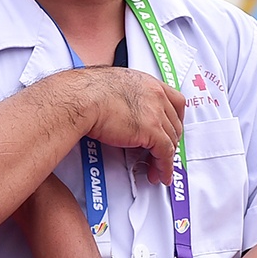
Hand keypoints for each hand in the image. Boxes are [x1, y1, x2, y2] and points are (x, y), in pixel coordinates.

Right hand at [70, 69, 185, 184]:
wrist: (80, 99)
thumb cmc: (85, 92)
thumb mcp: (111, 86)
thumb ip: (123, 96)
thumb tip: (117, 107)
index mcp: (147, 83)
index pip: (175, 100)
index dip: (176, 118)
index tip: (172, 128)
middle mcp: (155, 95)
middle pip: (174, 123)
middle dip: (170, 141)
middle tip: (162, 153)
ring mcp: (155, 113)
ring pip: (171, 140)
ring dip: (166, 158)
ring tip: (158, 170)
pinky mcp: (151, 131)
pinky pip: (165, 153)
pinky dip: (165, 166)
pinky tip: (160, 174)